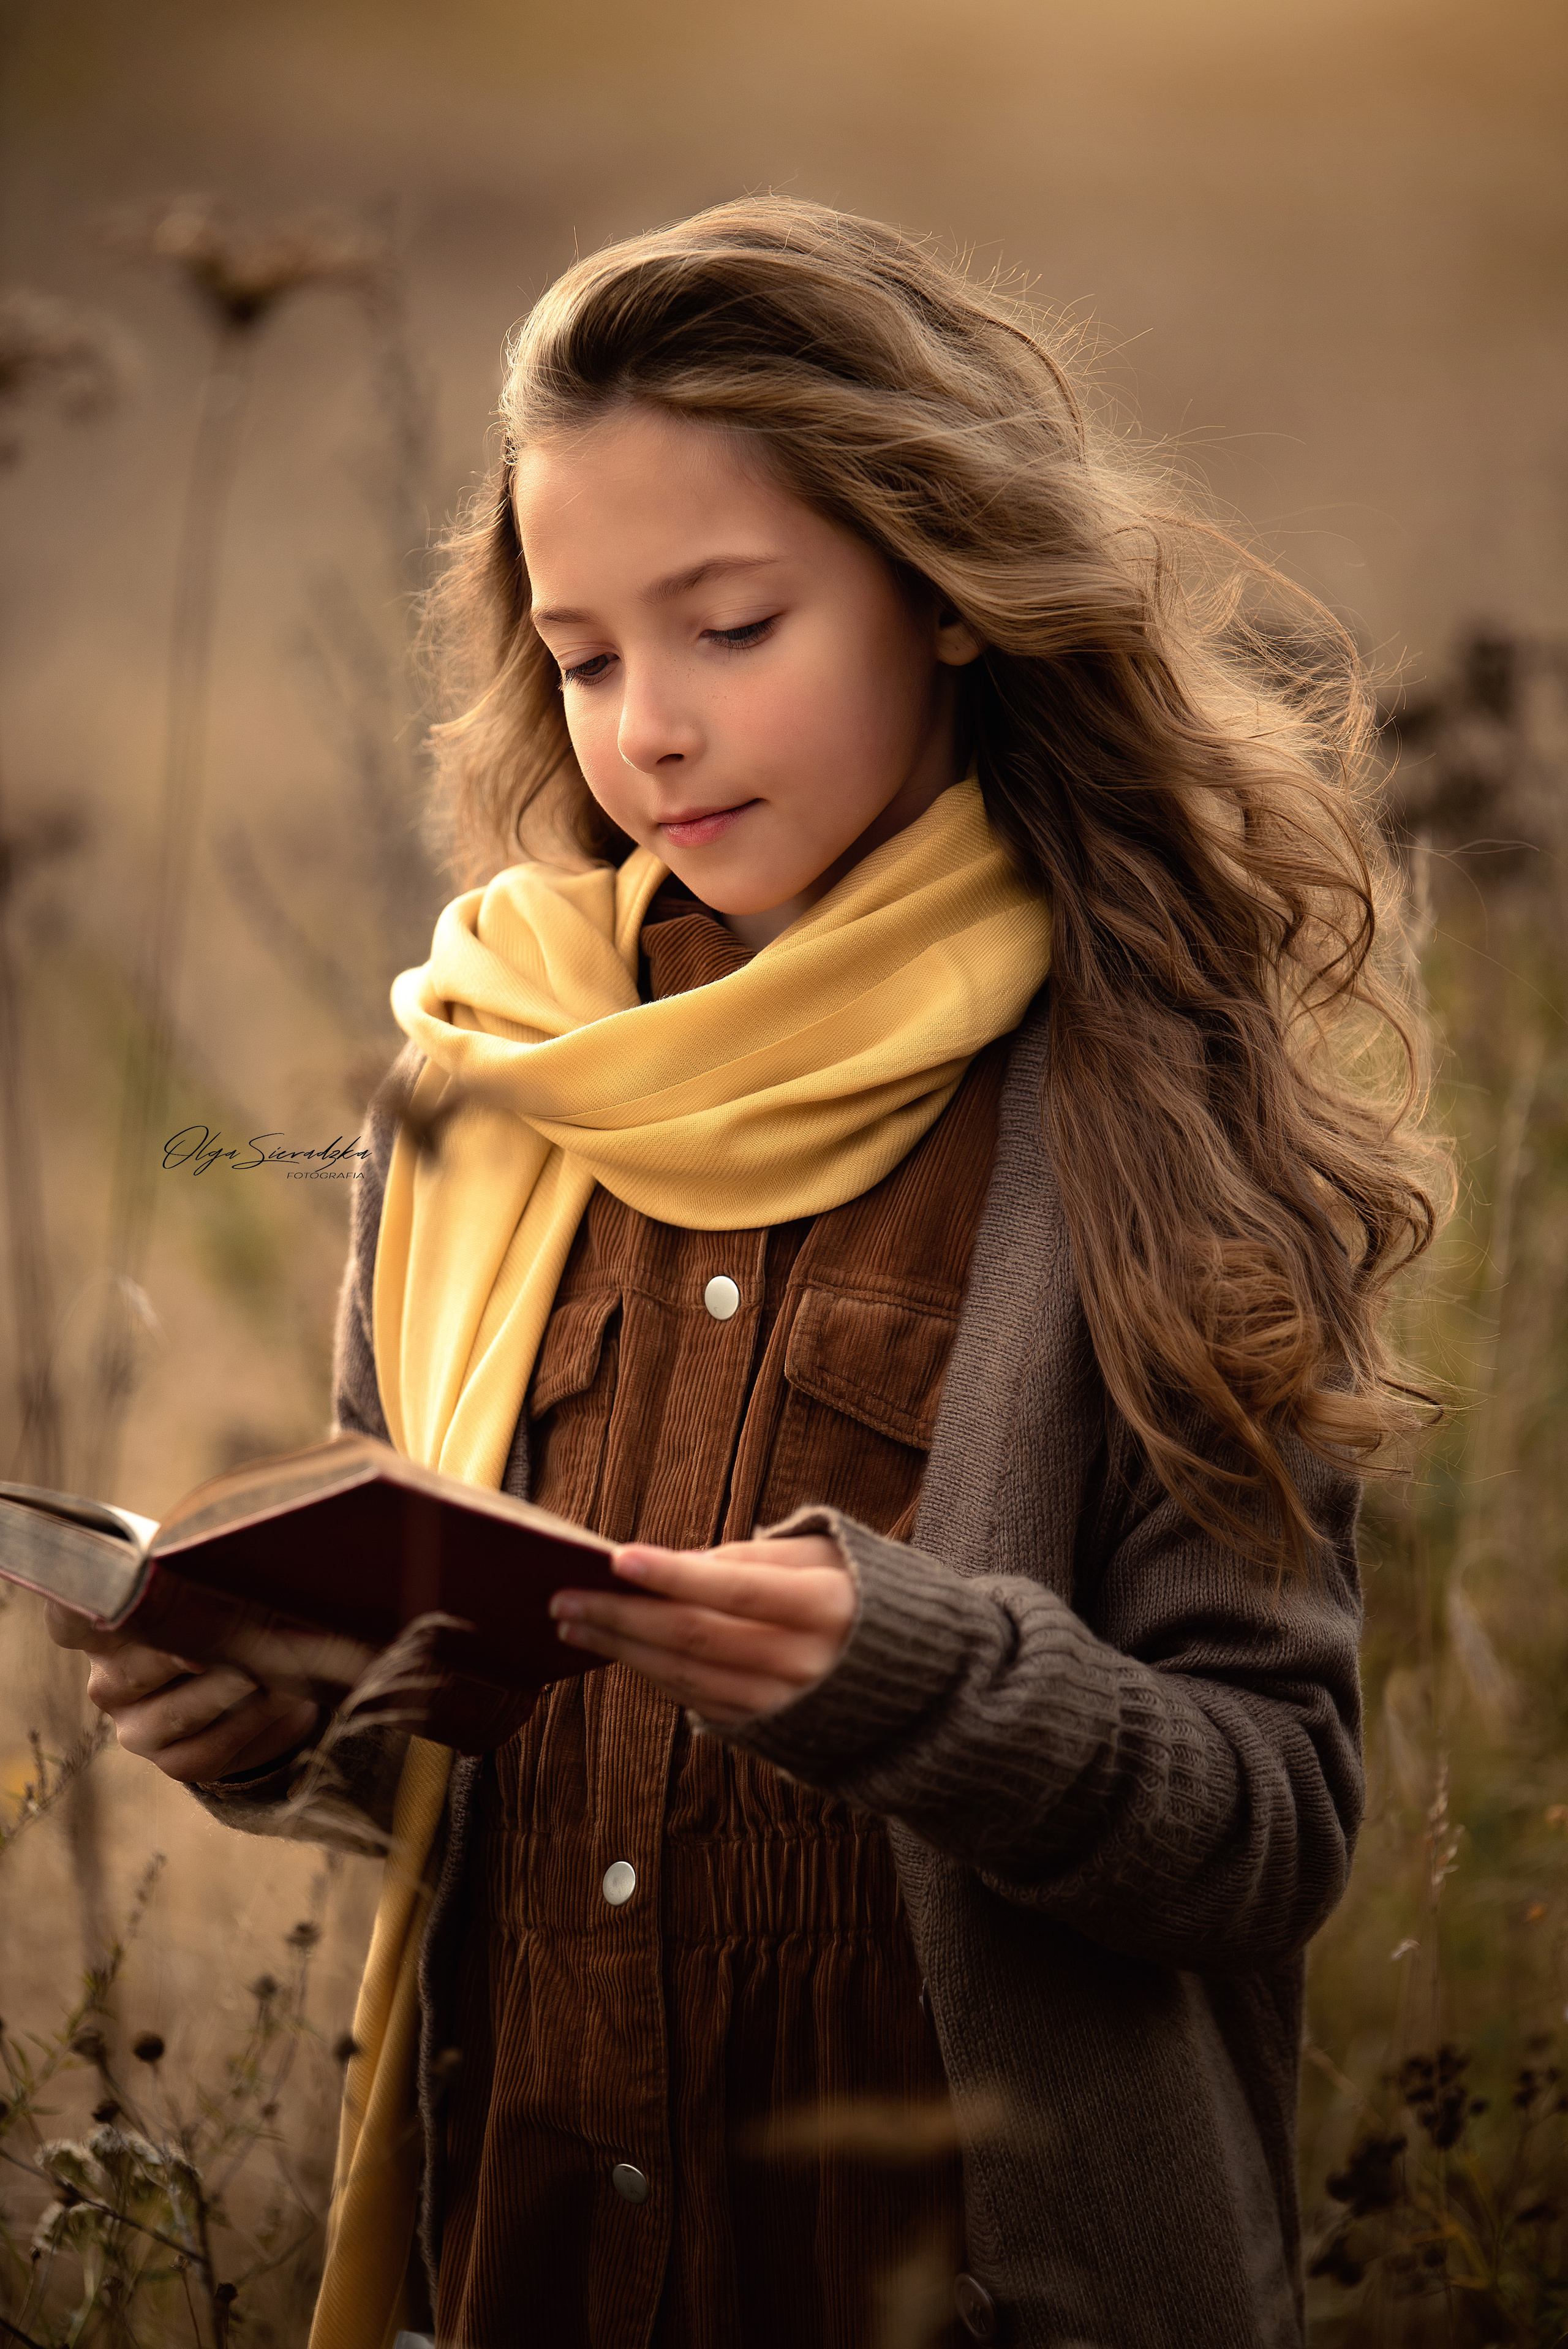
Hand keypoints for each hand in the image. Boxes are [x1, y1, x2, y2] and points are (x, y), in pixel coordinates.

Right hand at [44, 1603, 332, 1783]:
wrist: (260, 1681)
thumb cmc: (222, 1614)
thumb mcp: (206, 1588)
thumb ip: (197, 1575)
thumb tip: (217, 1556)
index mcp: (104, 1632)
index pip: (70, 1623)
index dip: (80, 1610)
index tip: (118, 1589)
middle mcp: (109, 1683)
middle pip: (129, 1672)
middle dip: (183, 1649)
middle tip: (228, 1628)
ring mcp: (136, 1728)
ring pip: (174, 1714)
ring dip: (225, 1688)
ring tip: (266, 1665)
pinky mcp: (176, 1761)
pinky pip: (210, 1746)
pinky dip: (252, 1719)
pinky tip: (282, 1693)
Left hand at [548, 1534, 853, 1726]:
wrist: (922, 1681)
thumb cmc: (863, 1596)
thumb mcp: (827, 1556)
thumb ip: (757, 1557)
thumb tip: (682, 1567)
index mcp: (826, 1606)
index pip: (736, 1589)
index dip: (674, 1574)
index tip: (617, 1558)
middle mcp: (806, 1662)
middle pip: (697, 1637)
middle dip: (623, 1615)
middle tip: (565, 1596)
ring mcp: (786, 1704)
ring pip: (687, 1676)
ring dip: (622, 1649)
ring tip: (573, 1623)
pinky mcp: (769, 1732)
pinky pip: (698, 1702)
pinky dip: (654, 1675)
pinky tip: (620, 1652)